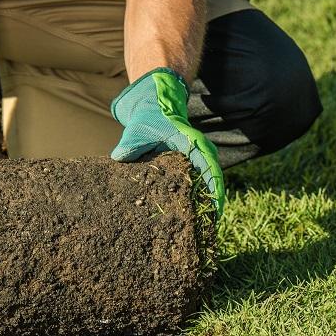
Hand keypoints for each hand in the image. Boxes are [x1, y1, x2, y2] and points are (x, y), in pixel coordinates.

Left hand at [109, 68, 224, 216]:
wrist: (154, 107)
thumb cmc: (149, 118)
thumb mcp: (138, 130)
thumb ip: (131, 145)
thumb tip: (118, 158)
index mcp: (192, 143)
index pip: (209, 167)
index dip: (215, 189)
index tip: (217, 210)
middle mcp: (200, 152)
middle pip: (212, 180)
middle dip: (212, 203)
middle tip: (209, 227)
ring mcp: (197, 159)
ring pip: (207, 183)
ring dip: (205, 201)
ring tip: (202, 226)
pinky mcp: (190, 165)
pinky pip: (198, 182)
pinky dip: (196, 197)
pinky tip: (188, 214)